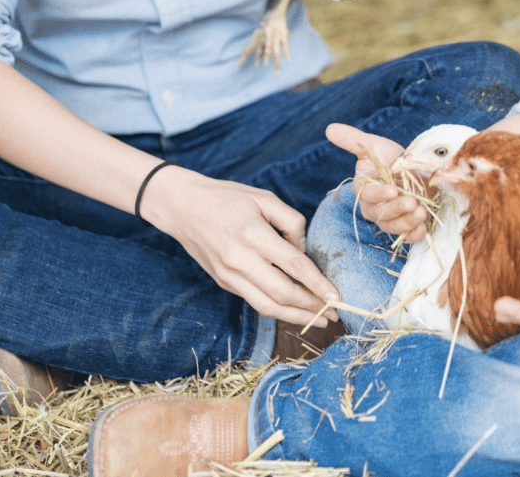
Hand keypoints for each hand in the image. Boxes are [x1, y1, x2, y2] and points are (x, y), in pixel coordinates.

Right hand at [140, 165, 339, 326]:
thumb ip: (291, 222)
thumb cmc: (227, 199)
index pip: (294, 266)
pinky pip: (255, 301)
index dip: (318, 284)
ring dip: (296, 317)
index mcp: (253, 235)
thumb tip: (305, 250)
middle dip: (312, 307)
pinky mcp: (224, 282)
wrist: (182, 207)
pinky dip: (277, 309)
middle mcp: (240, 259)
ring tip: (319, 320)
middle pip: (283, 293)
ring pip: (267, 306)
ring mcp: (230, 274)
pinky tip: (295, 310)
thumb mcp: (264, 199)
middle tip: (335, 314)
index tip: (337, 297)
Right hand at [326, 123, 429, 242]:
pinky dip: (415, 235)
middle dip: (396, 209)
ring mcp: (392, 218)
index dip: (378, 194)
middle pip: (380, 214)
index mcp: (364, 189)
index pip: (366, 195)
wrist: (418, 169)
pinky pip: (408, 236)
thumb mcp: (374, 145)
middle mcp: (375, 207)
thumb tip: (329, 128)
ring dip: (407, 222)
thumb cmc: (392, 157)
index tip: (392, 190)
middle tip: (411, 202)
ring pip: (393, 227)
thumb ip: (352, 140)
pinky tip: (423, 228)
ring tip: (421, 213)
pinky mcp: (407, 226)